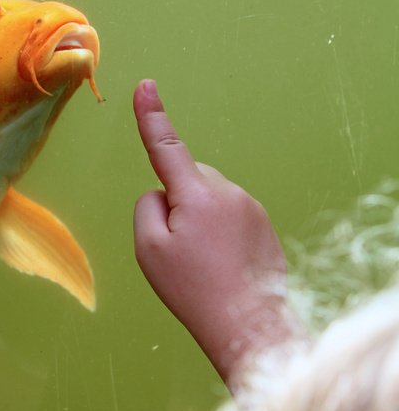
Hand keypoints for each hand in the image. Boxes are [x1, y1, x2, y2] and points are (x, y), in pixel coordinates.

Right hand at [133, 80, 301, 387]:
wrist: (248, 324)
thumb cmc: (194, 290)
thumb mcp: (149, 250)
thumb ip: (147, 207)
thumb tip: (163, 193)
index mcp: (196, 195)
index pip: (166, 147)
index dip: (152, 116)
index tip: (146, 87)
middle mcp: (229, 193)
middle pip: (188, 179)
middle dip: (177, 202)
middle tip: (177, 249)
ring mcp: (251, 208)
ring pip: (209, 199)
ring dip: (199, 220)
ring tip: (203, 263)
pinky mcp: (264, 224)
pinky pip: (230, 216)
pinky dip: (219, 234)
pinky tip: (221, 265)